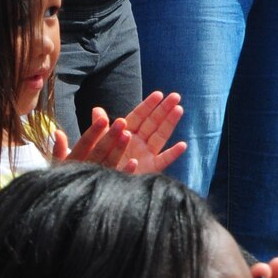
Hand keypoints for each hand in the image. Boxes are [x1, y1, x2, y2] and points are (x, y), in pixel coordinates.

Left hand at [54, 94, 184, 175]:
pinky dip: (172, 153)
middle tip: (176, 96)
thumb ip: (99, 127)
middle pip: (153, 122)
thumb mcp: (96, 143)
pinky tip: (182, 145)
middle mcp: (138, 142)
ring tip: (179, 109)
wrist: (99, 184)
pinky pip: (163, 160)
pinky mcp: (150, 169)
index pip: (139, 116)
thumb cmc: (97, 162)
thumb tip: (96, 110)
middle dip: (164, 109)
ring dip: (169, 124)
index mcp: (126, 133)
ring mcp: (145, 155)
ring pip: (160, 136)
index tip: (159, 94)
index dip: (149, 105)